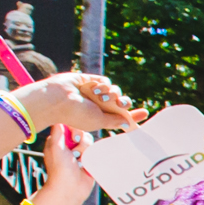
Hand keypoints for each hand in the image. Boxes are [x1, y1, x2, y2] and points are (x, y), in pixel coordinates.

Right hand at [20, 73, 138, 133]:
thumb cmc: (76, 114)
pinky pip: (107, 82)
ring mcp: (95, 93)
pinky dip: (105, 86)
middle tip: (120, 104)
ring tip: (103, 97)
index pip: (121, 116)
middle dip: (124, 102)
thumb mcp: (98, 121)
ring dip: (113, 94)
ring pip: (115, 91)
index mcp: (100, 117)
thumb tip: (127, 123)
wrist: (58, 100)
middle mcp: (99, 105)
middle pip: (120, 102)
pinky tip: (96, 90)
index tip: (145, 113)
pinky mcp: (91, 81)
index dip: (133, 115)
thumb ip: (113, 121)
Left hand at [34, 121, 92, 204]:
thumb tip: (59, 119)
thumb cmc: (60, 169)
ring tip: (79, 162)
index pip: (70, 125)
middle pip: (82, 132)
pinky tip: (86, 165)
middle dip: (81, 143)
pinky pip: (95, 151)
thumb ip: (58, 132)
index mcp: (58, 141)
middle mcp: (68, 145)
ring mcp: (79, 153)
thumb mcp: (55, 147)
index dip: (75, 129)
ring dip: (86, 151)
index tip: (74, 138)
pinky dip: (92, 157)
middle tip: (75, 153)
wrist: (69, 189)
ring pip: (90, 142)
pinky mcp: (88, 160)